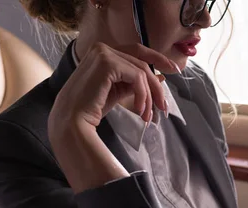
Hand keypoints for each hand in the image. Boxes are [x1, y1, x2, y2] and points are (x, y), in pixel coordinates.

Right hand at [50, 42, 176, 133]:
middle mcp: (102, 48)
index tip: (174, 70)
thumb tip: (160, 77)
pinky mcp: (107, 63)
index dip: (157, 58)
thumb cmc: (91, 108)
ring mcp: (104, 53)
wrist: (73, 120)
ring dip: (149, 96)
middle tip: (164, 106)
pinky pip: (137, 77)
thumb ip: (135, 82)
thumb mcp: (118, 91)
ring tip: (147, 116)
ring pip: (142, 71)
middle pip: (142, 62)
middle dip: (156, 85)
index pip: (137, 51)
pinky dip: (143, 95)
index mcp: (103, 52)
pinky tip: (139, 109)